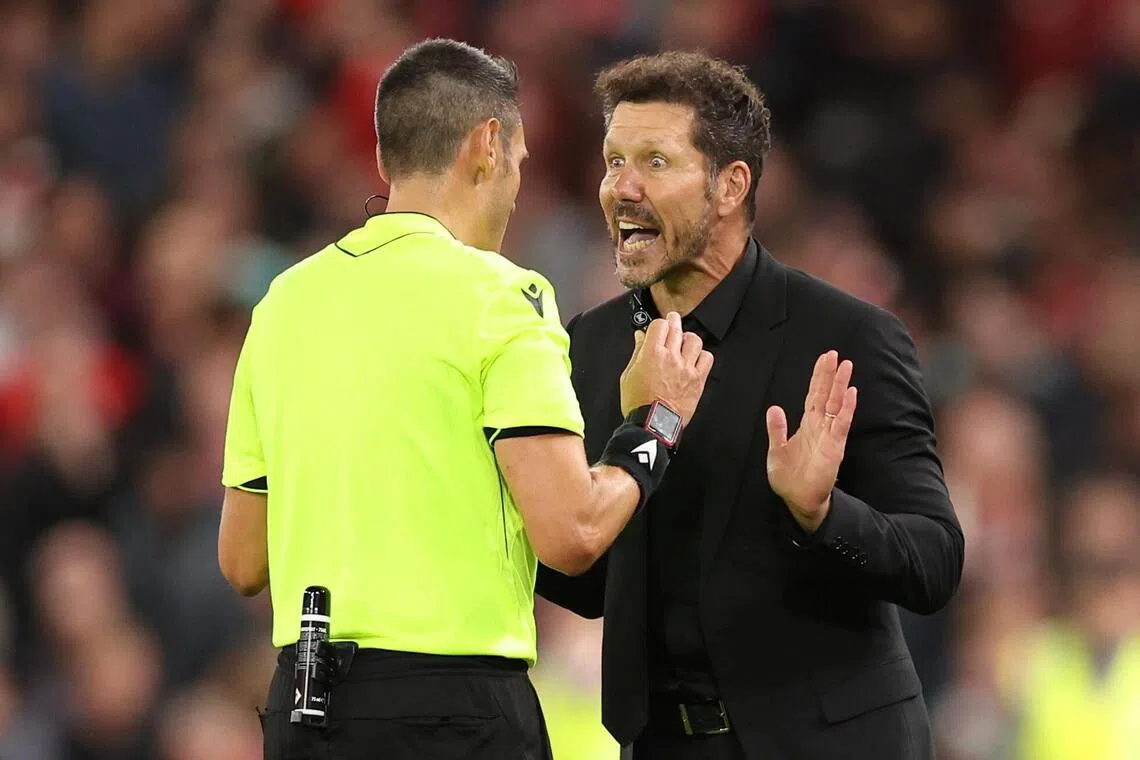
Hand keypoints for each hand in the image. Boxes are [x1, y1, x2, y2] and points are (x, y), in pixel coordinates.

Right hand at [620, 311, 713, 425]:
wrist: (652, 424)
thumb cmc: (638, 403)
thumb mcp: (628, 375)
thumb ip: (636, 353)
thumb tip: (640, 337)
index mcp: (652, 354)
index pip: (659, 324)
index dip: (658, 323)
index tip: (658, 326)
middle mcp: (671, 357)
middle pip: (677, 328)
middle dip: (673, 321)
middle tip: (672, 322)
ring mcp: (686, 368)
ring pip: (694, 340)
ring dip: (688, 339)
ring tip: (684, 343)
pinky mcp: (697, 380)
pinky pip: (707, 358)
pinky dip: (702, 355)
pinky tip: (694, 359)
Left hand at [766, 351, 856, 532]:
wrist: (797, 499)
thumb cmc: (788, 476)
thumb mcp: (776, 450)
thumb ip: (777, 429)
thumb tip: (774, 407)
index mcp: (806, 424)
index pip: (814, 395)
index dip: (818, 377)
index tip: (824, 359)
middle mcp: (820, 426)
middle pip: (826, 395)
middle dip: (830, 375)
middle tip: (834, 354)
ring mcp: (829, 435)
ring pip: (836, 405)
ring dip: (841, 386)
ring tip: (846, 366)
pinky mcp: (835, 447)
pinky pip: (841, 424)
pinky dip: (847, 408)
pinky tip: (850, 393)